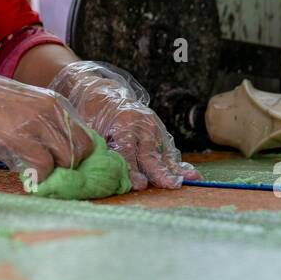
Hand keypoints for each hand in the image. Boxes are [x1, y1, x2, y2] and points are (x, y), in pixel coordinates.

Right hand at [0, 26, 93, 185]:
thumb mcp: (22, 106)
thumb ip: (41, 126)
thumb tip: (52, 157)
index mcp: (54, 102)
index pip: (84, 133)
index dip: (77, 154)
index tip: (66, 166)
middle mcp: (52, 110)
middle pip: (82, 149)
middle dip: (69, 166)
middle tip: (53, 175)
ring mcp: (38, 124)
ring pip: (67, 159)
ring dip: (54, 173)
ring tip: (38, 176)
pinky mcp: (21, 139)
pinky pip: (44, 167)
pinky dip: (38, 177)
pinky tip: (26, 177)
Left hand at [50, 60, 200, 190]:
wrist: (103, 94)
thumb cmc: (92, 115)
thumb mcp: (89, 128)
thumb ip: (98, 148)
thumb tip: (101, 173)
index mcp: (120, 122)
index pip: (127, 151)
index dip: (133, 170)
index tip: (140, 185)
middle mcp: (139, 124)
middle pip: (149, 153)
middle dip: (160, 172)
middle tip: (171, 186)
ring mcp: (151, 126)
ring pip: (163, 151)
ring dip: (175, 168)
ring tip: (191, 180)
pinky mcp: (157, 129)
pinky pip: (167, 148)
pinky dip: (177, 162)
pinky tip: (189, 173)